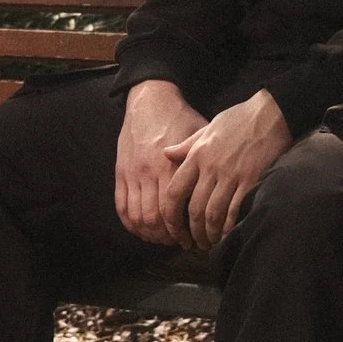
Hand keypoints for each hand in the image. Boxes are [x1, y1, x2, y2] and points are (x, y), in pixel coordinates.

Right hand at [115, 80, 206, 245]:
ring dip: (149, 234)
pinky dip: (130, 223)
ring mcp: (131, 174)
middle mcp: (148, 172)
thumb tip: (222, 187)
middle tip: (180, 242)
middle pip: (154, 219)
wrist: (150, 99)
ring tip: (163, 239)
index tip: (193, 237)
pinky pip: (121, 206)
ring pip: (137, 216)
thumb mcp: (199, 135)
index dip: (182, 229)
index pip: (173, 209)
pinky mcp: (120, 173)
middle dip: (167, 236)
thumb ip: (204, 162)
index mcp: (169, 165)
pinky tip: (142, 230)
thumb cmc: (180, 117)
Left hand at [161, 90, 293, 251]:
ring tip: (210, 243)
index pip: (175, 192)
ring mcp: (231, 175)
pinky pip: (235, 210)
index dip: (171, 216)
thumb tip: (166, 154)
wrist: (270, 113)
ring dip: (210, 233)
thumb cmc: (239, 119)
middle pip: (194, 209)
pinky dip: (228, 227)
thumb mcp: (207, 128)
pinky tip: (227, 235)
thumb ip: (186, 146)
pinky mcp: (251, 180)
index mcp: (197, 155)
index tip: (173, 229)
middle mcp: (211, 168)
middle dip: (192, 232)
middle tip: (194, 243)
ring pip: (213, 214)